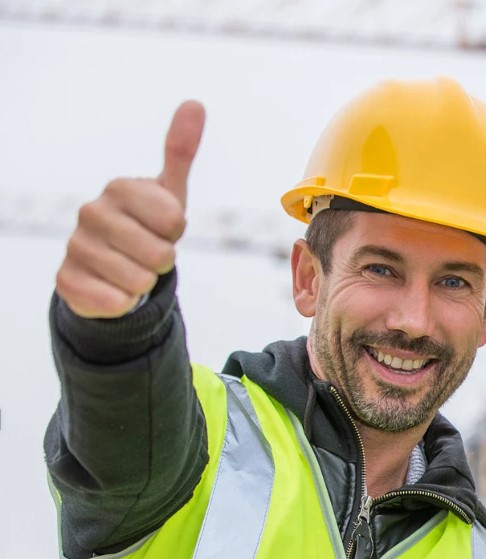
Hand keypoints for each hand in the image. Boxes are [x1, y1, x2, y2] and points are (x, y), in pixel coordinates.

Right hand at [55, 100, 205, 317]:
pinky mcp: (66, 280)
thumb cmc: (146, 225)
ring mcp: (75, 246)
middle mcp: (91, 212)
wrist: (111, 267)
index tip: (164, 227)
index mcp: (119, 188)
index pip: (174, 219)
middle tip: (150, 253)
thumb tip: (195, 103)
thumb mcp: (169, 192)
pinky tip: (115, 289)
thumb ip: (181, 150)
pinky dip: (123, 303)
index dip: (176, 232)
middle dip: (164, 261)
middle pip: (160, 254)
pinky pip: (113, 302)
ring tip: (132, 269)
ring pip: (138, 281)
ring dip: (144, 283)